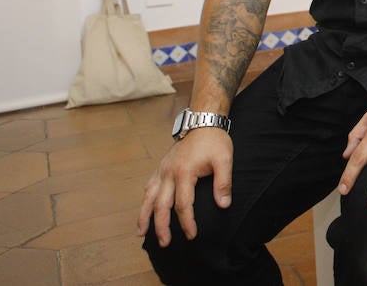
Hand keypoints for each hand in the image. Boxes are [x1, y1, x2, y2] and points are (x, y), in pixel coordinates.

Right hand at [136, 128, 232, 245]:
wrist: (203, 122)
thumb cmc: (214, 141)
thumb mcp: (224, 159)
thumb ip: (224, 183)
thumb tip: (224, 205)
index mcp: (184, 172)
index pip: (183, 204)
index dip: (187, 222)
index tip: (191, 235)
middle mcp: (168, 173)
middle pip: (161, 205)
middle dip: (161, 227)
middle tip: (165, 243)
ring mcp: (162, 170)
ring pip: (149, 197)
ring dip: (144, 216)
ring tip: (142, 234)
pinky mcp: (161, 167)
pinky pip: (149, 186)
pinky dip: (145, 200)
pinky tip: (144, 210)